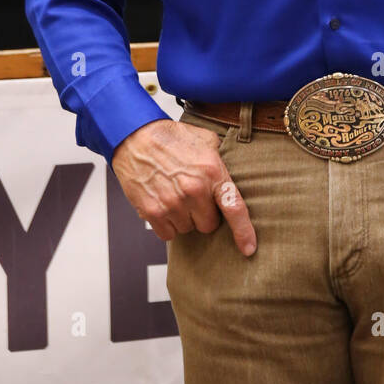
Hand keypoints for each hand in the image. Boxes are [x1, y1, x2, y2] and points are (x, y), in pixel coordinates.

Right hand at [112, 118, 257, 254]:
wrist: (136, 136)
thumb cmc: (171, 138)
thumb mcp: (206, 140)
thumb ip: (221, 161)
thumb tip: (232, 175)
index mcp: (212, 172)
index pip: (234, 207)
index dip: (244, 232)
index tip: (248, 248)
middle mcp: (194, 190)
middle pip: (209, 225)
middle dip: (203, 215)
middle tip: (193, 197)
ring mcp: (172, 203)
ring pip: (187, 229)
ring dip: (184, 218)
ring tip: (175, 195)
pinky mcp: (152, 212)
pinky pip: (168, 234)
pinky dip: (167, 224)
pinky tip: (164, 204)